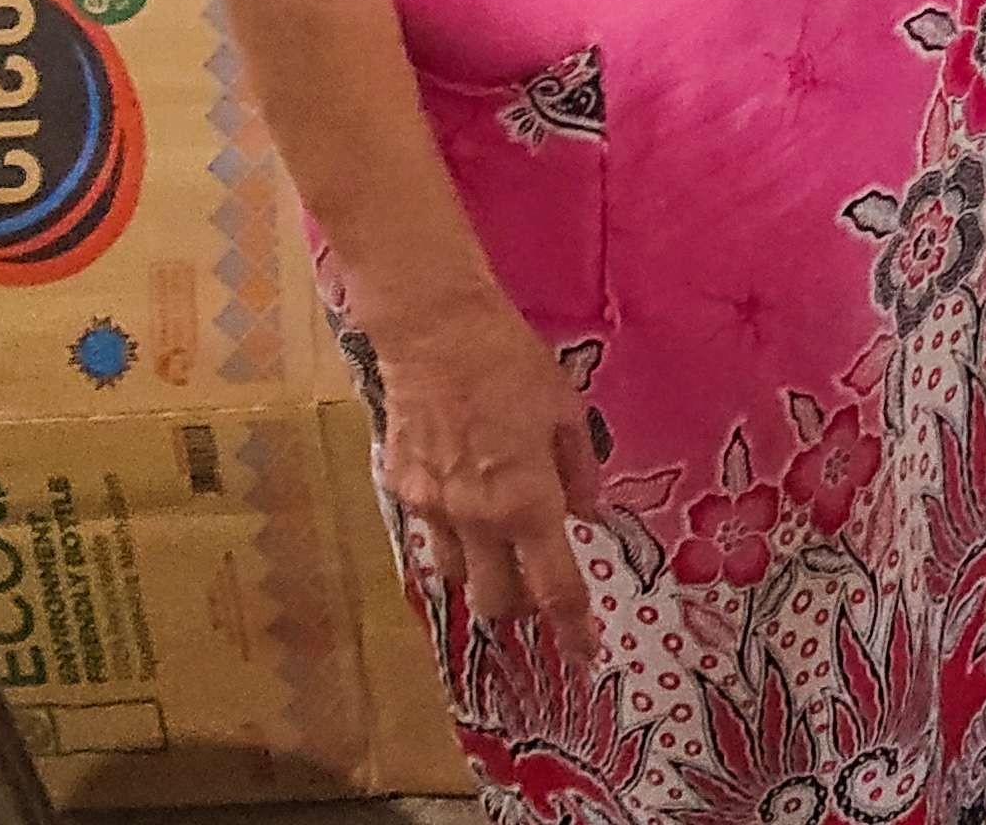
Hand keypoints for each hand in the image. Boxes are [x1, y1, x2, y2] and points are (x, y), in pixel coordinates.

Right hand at [372, 296, 602, 663]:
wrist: (433, 328)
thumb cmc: (511, 362)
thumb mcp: (566, 410)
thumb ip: (579, 471)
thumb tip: (586, 516)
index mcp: (528, 503)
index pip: (555, 589)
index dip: (573, 631)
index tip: (584, 657)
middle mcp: (477, 519)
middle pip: (495, 603)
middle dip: (518, 607)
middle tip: (533, 583)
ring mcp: (431, 507)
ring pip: (454, 575)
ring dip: (479, 570)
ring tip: (492, 539)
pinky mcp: (399, 486)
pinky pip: (426, 527)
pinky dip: (447, 525)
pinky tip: (456, 490)